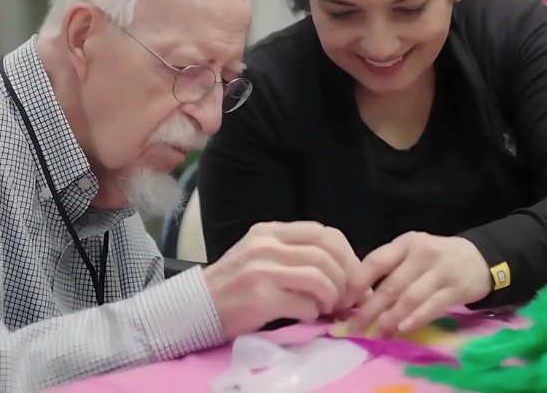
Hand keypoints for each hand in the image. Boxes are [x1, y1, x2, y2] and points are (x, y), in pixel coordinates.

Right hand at [203, 221, 366, 338]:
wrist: (195, 308)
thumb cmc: (233, 285)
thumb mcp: (260, 255)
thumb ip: (295, 253)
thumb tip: (343, 268)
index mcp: (269, 231)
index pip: (324, 232)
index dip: (347, 255)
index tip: (351, 275)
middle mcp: (266, 245)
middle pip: (327, 254)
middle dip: (345, 278)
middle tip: (346, 297)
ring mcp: (262, 270)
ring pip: (320, 276)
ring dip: (333, 297)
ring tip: (328, 307)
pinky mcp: (260, 298)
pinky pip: (304, 304)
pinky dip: (314, 312)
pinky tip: (307, 316)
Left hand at [348, 232, 491, 337]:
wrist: (478, 258)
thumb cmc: (435, 258)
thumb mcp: (412, 253)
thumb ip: (390, 269)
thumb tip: (359, 298)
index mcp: (404, 244)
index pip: (376, 261)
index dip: (358, 282)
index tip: (345, 302)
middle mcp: (421, 254)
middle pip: (391, 284)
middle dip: (370, 309)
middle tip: (355, 327)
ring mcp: (440, 271)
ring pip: (410, 297)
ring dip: (392, 318)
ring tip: (379, 332)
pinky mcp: (456, 288)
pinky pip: (433, 306)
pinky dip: (417, 319)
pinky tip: (403, 329)